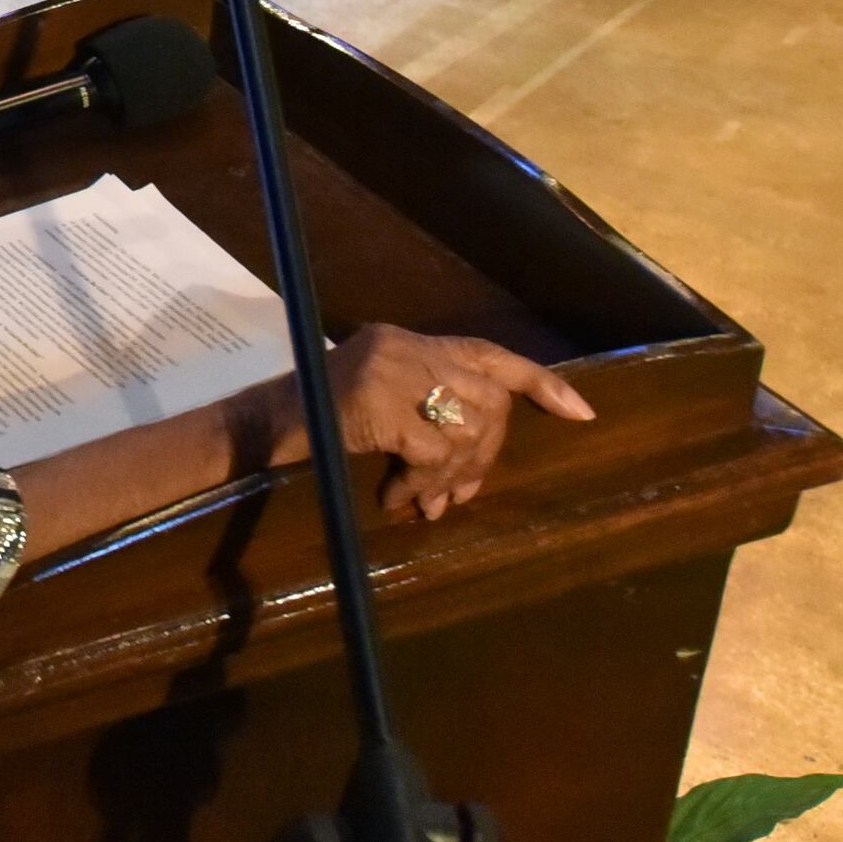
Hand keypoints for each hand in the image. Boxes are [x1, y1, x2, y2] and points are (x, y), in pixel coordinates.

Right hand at [323, 323, 593, 521]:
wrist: (259, 426)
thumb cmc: (317, 421)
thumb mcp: (379, 405)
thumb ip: (427, 411)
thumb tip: (475, 458)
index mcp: (410, 341)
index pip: (491, 354)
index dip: (542, 383)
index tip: (582, 413)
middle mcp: (405, 344)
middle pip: (487, 400)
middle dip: (484, 455)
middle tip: (457, 494)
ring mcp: (391, 368)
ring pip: (465, 429)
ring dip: (451, 475)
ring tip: (424, 501)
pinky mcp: (377, 400)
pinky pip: (431, 450)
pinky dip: (421, 481)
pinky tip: (398, 496)